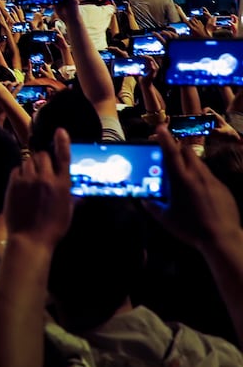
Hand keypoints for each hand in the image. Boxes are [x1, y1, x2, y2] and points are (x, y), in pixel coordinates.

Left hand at [3, 127, 73, 248]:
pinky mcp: (13, 183)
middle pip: (42, 155)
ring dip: (31, 166)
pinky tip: (22, 183)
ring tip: (32, 179)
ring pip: (28, 161)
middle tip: (42, 170)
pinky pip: (17, 169)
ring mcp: (28, 180)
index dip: (62, 142)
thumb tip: (79, 194)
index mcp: (62, 185)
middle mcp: (46, 179)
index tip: (60, 131)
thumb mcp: (68, 212)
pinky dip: (20, 173)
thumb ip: (72, 198)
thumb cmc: (53, 229)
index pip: (63, 157)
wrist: (30, 238)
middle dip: (43, 159)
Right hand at [149, 125, 242, 248]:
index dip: (164, 138)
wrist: (222, 238)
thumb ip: (152, 206)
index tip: (160, 128)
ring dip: (189, 163)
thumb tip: (144, 200)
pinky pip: (209, 177)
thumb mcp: (165, 218)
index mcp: (180, 180)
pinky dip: (201, 178)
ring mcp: (212, 181)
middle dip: (178, 148)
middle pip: (187, 152)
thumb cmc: (189, 228)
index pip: (171, 152)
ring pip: (199, 163)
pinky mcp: (222, 188)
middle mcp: (197, 175)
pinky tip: (199, 194)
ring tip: (184, 176)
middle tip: (170, 155)